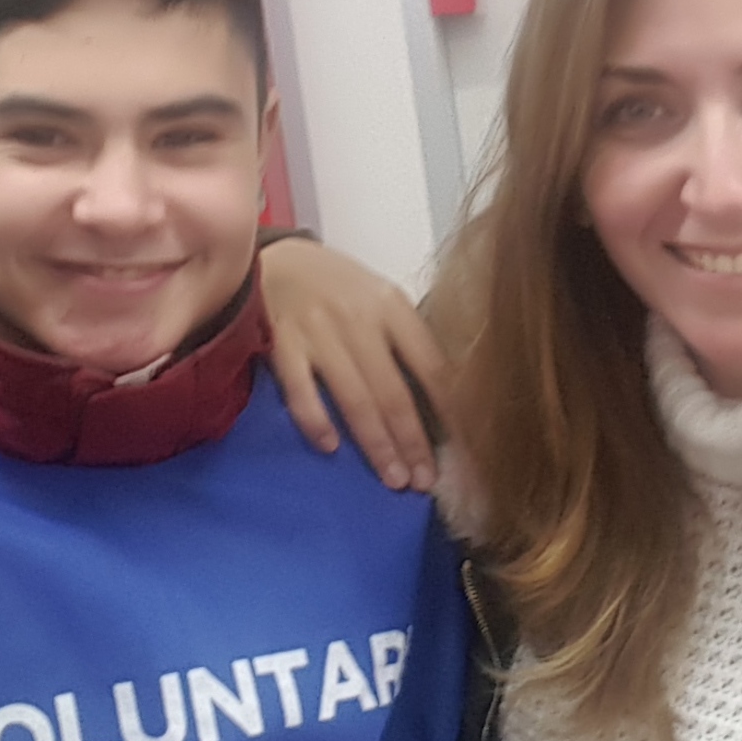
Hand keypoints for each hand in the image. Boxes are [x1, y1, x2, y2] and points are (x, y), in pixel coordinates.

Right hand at [260, 235, 448, 490]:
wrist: (277, 259)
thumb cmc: (338, 287)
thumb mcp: (380, 299)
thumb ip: (406, 341)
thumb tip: (444, 400)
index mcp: (392, 307)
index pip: (432, 365)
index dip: (451, 411)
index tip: (464, 449)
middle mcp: (359, 320)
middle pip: (393, 391)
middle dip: (412, 442)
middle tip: (424, 481)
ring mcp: (318, 333)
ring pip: (354, 398)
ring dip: (376, 444)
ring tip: (394, 479)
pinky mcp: (282, 345)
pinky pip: (301, 391)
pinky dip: (316, 421)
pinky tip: (331, 448)